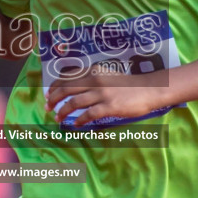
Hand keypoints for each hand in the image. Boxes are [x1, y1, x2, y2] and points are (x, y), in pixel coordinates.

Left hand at [45, 71, 168, 127]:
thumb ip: (92, 80)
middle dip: (54, 99)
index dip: (55, 86)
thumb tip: (75, 89)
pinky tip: (75, 124)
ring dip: (63, 111)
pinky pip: (88, 115)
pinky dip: (79, 120)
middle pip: (67, 89)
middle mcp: (95, 80)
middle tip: (47, 108)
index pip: (67, 77)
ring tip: (58, 118)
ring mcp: (102, 93)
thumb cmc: (128, 85)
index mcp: (94, 72)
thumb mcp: (108, 76)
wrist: (149, 90)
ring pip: (74, 103)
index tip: (48, 94)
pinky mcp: (109, 106)